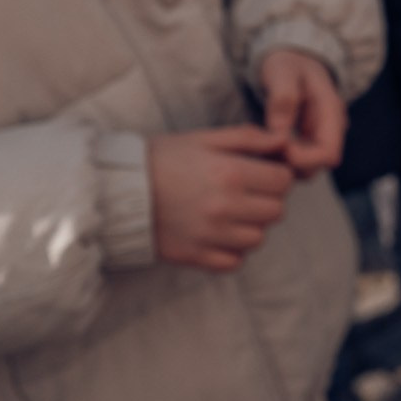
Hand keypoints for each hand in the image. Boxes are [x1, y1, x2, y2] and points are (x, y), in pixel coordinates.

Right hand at [147, 127, 294, 271]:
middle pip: (276, 211)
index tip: (262, 173)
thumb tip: (284, 142)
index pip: (283, 181)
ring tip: (231, 213)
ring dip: (252, 226)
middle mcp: (224, 207)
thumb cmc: (163, 159)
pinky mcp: (194, 256)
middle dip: (267, 200)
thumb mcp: (205, 139)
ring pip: (258, 238)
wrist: (117, 191)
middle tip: (247, 193)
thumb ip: (249, 138)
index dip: (277, 175)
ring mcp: (210, 235)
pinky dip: (233, 251)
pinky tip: (219, 235)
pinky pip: (234, 262)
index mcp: (230, 173)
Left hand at [257, 47, 345, 178]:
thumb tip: (279, 131)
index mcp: (331, 111)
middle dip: (288, 164)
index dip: (304, 159)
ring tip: (256, 144)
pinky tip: (259, 144)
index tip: (278, 148)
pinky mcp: (304, 142)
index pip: (328, 153)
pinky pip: (292, 160)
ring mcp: (317, 137)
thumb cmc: (288, 63)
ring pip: (303, 167)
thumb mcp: (283, 72)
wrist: (292, 60)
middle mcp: (329, 129)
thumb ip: (283, 98)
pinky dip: (276, 157)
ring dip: (280, 163)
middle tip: (259, 149)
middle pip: (316, 165)